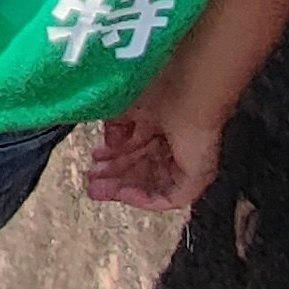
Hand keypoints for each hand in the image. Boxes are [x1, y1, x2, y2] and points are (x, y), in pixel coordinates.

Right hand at [83, 108, 223, 210]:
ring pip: (151, 183)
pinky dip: (144, 198)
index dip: (113, 156)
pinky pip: (168, 197)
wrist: (190, 96)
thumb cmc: (166, 90)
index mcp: (164, 123)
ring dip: (123, 188)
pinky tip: (123, 194)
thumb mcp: (129, 106)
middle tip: (91, 183)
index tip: (93, 161)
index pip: (137, 146)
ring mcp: (188, 162)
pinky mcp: (196, 178)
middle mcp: (177, 143)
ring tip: (98, 191)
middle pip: (142, 167)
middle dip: (114, 176)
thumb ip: (115, 126)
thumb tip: (108, 143)